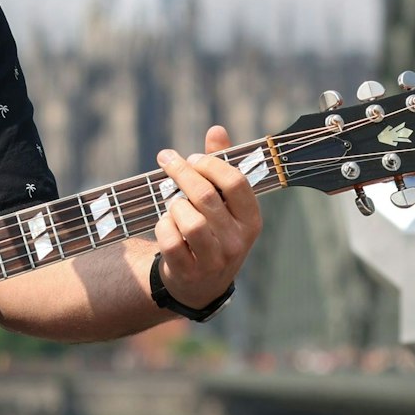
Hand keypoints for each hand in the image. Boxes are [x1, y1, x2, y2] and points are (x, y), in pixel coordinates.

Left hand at [153, 124, 261, 311]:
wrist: (201, 284)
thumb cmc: (213, 231)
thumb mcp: (224, 204)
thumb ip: (221, 167)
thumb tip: (216, 130)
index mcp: (251, 220)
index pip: (235, 182)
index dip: (210, 164)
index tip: (192, 157)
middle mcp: (237, 241)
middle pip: (206, 196)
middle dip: (182, 172)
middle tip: (166, 160)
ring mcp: (214, 260)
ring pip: (189, 219)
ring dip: (174, 204)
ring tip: (172, 203)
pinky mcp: (189, 272)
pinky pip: (170, 240)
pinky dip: (163, 226)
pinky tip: (165, 223)